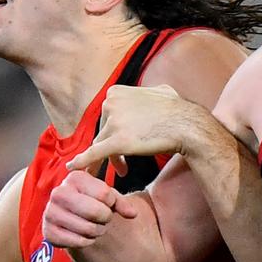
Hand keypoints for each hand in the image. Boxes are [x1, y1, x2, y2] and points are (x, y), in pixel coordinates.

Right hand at [44, 170, 138, 247]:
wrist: (72, 217)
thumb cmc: (93, 202)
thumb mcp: (109, 197)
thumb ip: (122, 203)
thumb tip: (132, 214)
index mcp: (74, 177)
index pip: (105, 194)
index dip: (112, 203)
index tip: (108, 204)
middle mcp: (58, 192)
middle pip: (95, 211)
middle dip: (105, 218)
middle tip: (102, 218)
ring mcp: (50, 213)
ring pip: (87, 228)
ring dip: (97, 231)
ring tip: (93, 226)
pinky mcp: (48, 232)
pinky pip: (77, 242)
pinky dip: (86, 242)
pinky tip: (83, 236)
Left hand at [67, 85, 198, 173]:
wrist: (188, 125)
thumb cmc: (177, 110)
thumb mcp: (158, 90)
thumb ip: (144, 92)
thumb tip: (145, 93)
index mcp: (115, 92)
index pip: (108, 116)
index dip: (115, 131)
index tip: (125, 142)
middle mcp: (110, 104)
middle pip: (103, 131)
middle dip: (113, 147)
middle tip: (123, 164)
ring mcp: (113, 122)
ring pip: (102, 145)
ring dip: (112, 159)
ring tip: (123, 171)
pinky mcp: (117, 142)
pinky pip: (94, 153)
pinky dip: (83, 162)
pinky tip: (74, 169)